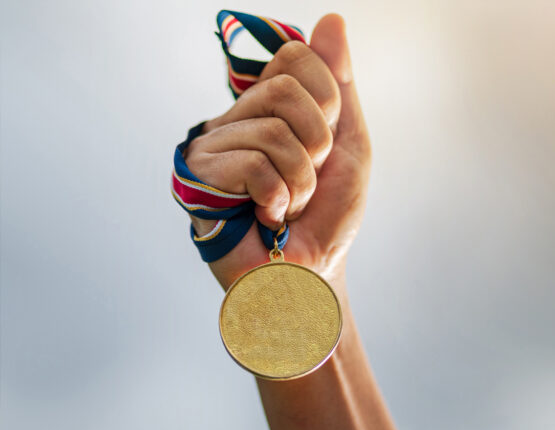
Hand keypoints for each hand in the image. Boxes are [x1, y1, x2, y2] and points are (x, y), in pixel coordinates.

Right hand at [183, 14, 370, 289]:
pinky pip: (255, 163)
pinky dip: (278, 197)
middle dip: (318, 145)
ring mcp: (215, 146)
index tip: (325, 145)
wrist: (310, 274)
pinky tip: (268, 216)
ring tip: (288, 205)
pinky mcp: (201, 178)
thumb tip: (331, 20)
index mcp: (270, 105)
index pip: (295, 57)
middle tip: (308, 181)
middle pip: (286, 90)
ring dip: (301, 181)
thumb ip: (339, 85)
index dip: (327, 103)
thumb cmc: (327, 216)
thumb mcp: (348, 145)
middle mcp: (237, 117)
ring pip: (275, 131)